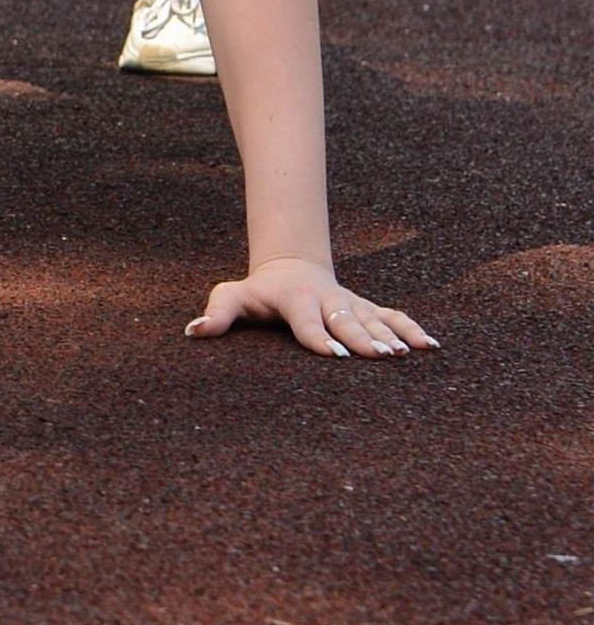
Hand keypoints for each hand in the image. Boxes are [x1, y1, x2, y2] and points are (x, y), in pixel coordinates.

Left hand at [186, 257, 437, 358]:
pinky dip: (412, 328)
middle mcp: (327, 301)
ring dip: (392, 335)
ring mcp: (350, 303)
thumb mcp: (234, 296)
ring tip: (409, 353)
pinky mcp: (367, 307)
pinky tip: (431, 346)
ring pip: (373, 318)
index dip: (319, 338)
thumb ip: (218, 312)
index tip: (335, 355)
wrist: (291, 268)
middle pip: (346, 321)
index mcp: (296, 300)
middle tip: (381, 356)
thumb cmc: (260, 291)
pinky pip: (393, 315)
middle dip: (363, 339)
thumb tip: (193, 331)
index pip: (307, 323)